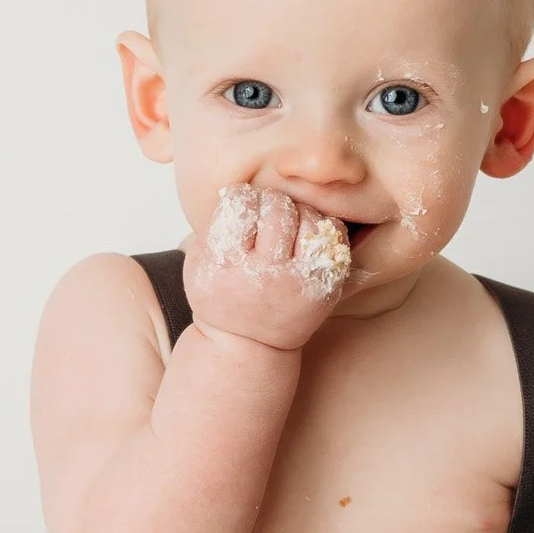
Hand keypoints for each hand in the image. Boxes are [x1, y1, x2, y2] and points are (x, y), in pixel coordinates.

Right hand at [182, 183, 352, 350]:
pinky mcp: (326, 288)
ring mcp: (299, 282)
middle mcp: (265, 274)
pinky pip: (334, 238)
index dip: (241, 198)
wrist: (248, 344)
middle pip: (277, 207)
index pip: (240, 203)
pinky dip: (323, 228)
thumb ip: (213, 225)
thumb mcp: (198, 262)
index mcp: (227, 264)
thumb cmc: (220, 295)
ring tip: (287, 226)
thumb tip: (238, 187)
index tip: (241, 209)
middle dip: (270, 202)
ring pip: (309, 217)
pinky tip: (307, 237)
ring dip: (298, 212)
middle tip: (265, 214)